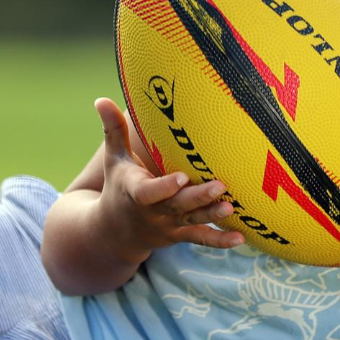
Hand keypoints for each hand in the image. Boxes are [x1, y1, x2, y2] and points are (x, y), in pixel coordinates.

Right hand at [94, 98, 245, 254]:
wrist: (113, 232)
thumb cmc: (117, 185)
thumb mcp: (114, 159)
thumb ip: (113, 130)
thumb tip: (101, 99)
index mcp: (136, 191)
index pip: (149, 192)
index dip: (165, 187)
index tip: (182, 177)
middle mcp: (153, 211)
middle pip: (177, 206)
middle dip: (198, 198)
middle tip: (220, 186)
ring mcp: (168, 225)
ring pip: (191, 221)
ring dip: (211, 216)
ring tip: (230, 207)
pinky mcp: (180, 234)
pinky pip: (200, 237)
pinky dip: (219, 240)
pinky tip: (239, 238)